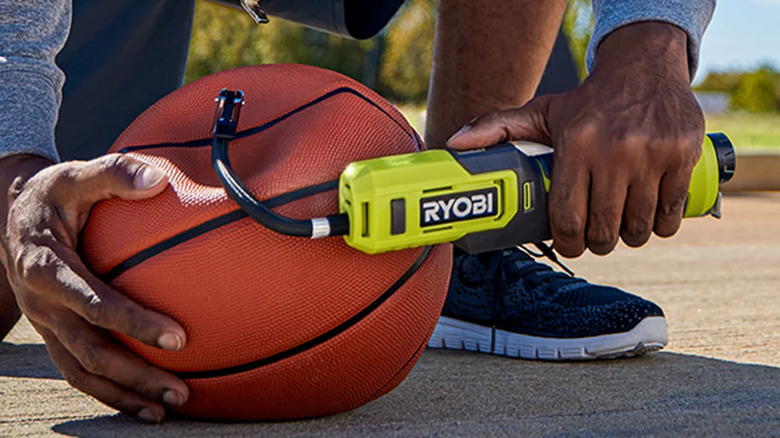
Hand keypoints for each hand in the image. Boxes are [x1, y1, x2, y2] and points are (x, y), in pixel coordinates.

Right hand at [0, 154, 188, 422]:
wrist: (13, 214)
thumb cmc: (55, 194)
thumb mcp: (77, 175)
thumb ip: (116, 173)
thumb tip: (159, 178)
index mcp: (46, 268)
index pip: (94, 304)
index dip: (134, 323)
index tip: (179, 338)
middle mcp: (42, 304)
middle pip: (90, 351)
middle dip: (137, 374)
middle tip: (182, 390)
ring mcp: (45, 324)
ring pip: (83, 371)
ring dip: (125, 393)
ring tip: (168, 407)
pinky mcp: (53, 334)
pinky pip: (78, 371)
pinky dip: (110, 393)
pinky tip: (145, 404)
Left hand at [447, 22, 704, 256]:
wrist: (645, 68)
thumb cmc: (587, 102)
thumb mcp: (540, 111)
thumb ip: (495, 126)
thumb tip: (452, 145)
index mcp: (575, 144)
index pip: (567, 218)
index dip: (568, 244)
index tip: (569, 245)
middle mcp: (614, 151)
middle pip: (603, 230)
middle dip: (596, 244)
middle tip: (594, 237)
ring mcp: (652, 155)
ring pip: (639, 228)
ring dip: (628, 238)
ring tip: (621, 228)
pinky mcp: (683, 157)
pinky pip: (672, 215)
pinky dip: (662, 226)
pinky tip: (650, 219)